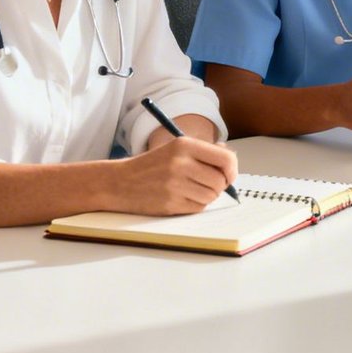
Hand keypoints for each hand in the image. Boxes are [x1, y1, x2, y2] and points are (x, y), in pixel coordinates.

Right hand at [115, 136, 238, 214]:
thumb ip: (205, 151)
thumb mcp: (177, 148)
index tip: (228, 175)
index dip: (232, 170)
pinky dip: (195, 205)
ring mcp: (174, 184)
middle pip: (220, 181)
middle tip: (206, 184)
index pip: (226, 159)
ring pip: (211, 196)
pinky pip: (198, 208)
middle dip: (218, 185)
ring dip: (206, 196)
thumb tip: (231, 159)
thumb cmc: (153, 165)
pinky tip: (181, 198)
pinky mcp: (170, 203)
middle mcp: (180, 163)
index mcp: (184, 145)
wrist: (119, 182)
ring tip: (191, 190)